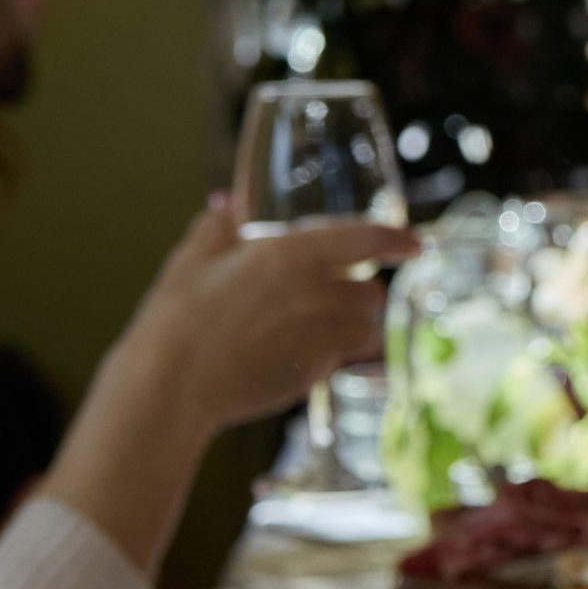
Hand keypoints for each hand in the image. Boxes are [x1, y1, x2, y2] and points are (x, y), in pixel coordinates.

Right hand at [124, 197, 414, 434]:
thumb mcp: (192, 259)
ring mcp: (319, 340)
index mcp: (290, 256)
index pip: (366, 239)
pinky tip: (299, 350)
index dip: (397, 238)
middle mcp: (316, 296)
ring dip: (356, 324)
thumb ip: (218, 226)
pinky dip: (333, 354)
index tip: (415, 242)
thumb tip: (226, 203)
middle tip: (338, 288)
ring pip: (366, 331)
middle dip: (363, 288)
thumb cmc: (177, 318)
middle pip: (371, 291)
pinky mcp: (312, 376)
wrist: (172, 385)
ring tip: (327, 322)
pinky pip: (340, 360)